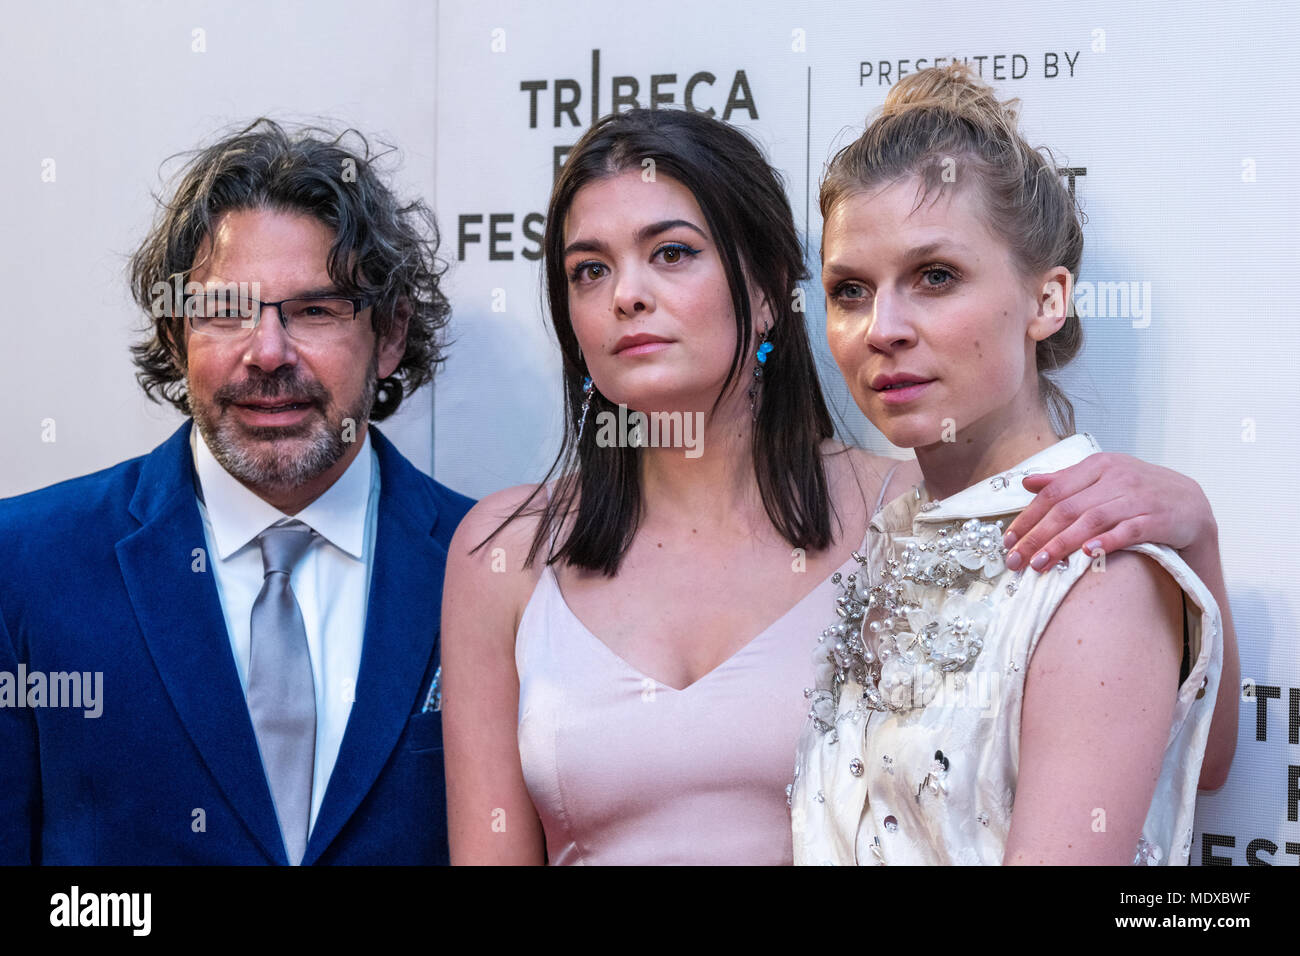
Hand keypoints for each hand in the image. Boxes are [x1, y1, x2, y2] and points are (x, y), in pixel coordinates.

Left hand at [1001, 452, 1213, 571]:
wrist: (1191, 504)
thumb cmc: (1139, 492)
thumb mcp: (1103, 478)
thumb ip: (1065, 480)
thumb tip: (1027, 482)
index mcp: (1098, 466)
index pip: (1053, 492)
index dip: (1027, 517)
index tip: (1008, 540)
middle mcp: (1117, 478)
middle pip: (1067, 508)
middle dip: (1037, 536)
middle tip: (1016, 560)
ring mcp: (1138, 497)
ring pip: (1092, 520)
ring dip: (1062, 544)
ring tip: (1040, 564)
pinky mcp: (1158, 518)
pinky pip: (1128, 530)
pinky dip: (1107, 541)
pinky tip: (1087, 555)